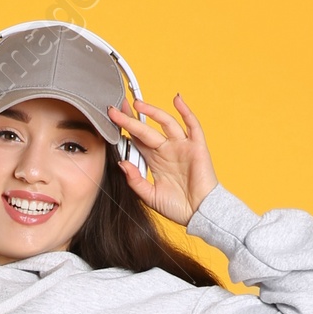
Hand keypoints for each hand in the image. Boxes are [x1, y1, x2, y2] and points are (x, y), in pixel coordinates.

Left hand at [108, 93, 217, 228]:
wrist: (200, 214)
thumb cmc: (178, 208)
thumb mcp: (150, 196)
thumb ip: (135, 181)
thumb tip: (121, 164)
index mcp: (155, 161)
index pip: (137, 140)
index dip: (125, 130)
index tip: (111, 120)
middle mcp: (167, 150)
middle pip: (146, 129)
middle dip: (130, 118)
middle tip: (116, 108)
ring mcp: (182, 146)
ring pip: (165, 123)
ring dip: (152, 111)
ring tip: (136, 104)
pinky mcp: (196, 146)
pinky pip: (192, 125)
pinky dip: (185, 111)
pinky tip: (176, 99)